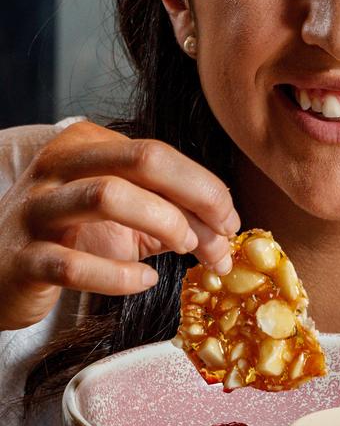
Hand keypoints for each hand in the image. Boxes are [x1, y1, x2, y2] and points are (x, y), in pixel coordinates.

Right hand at [0, 121, 239, 330]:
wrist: (0, 273)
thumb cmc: (73, 238)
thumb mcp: (128, 220)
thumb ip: (177, 219)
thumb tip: (227, 237)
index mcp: (88, 145)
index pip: (158, 152)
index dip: (203, 185)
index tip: (230, 218)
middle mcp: (58, 166)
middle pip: (140, 158)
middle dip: (193, 193)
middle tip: (221, 229)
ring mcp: (35, 209)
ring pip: (105, 195)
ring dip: (161, 221)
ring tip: (185, 248)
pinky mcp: (22, 258)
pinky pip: (72, 263)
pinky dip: (118, 275)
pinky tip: (143, 281)